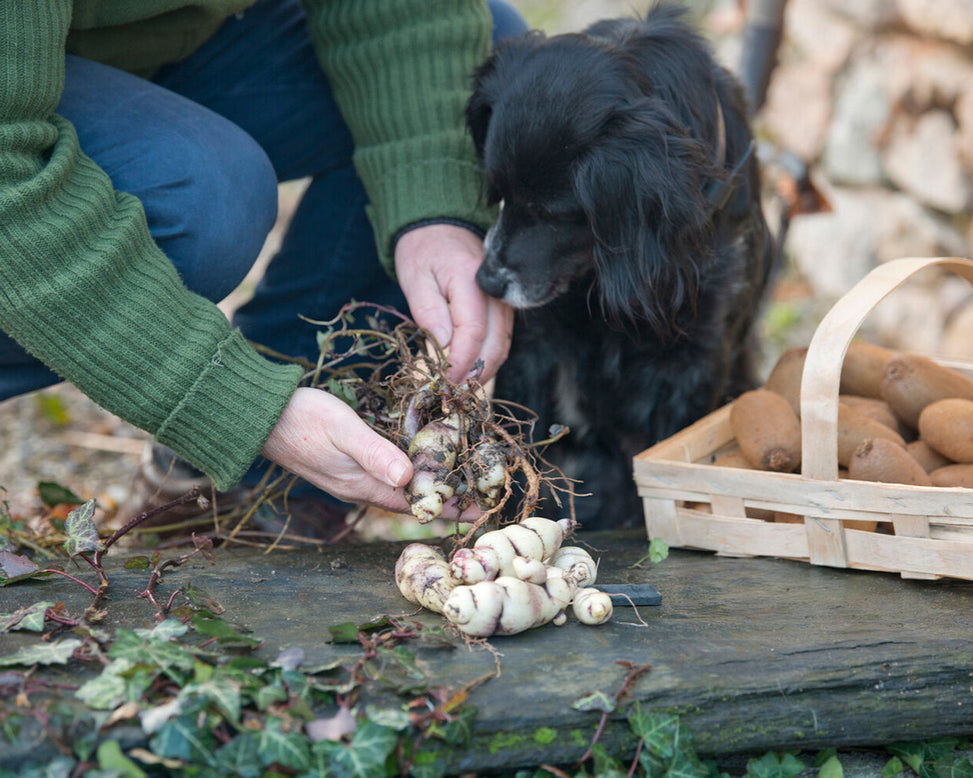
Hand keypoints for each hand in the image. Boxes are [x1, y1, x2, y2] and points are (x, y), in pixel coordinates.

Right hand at [261, 387, 484, 520]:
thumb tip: (408, 478)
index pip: (418, 503)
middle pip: (413, 500)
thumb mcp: (344, 431)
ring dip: (428, 488)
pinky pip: (385, 476)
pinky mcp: (344, 466)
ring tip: (457, 482)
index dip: (451, 506)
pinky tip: (416, 464)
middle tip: (479, 495)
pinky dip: (408, 474)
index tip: (481, 509)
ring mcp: (351, 479)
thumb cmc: (303, 419)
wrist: (262, 418)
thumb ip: (375, 454)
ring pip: (399, 489)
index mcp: (365, 485)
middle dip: (446, 500)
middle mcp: (361, 488)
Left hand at [395, 223, 512, 382]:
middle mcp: (496, 294)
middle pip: (496, 345)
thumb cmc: (423, 251)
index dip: (460, 363)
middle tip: (450, 397)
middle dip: (474, 376)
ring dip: (482, 373)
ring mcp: (503, 303)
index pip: (473, 332)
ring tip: (457, 391)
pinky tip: (466, 374)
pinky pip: (500, 341)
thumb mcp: (415, 277)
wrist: (441, 227)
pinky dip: (486, 361)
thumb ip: (429, 312)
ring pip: (502, 347)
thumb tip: (444, 348)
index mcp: (472, 281)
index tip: (442, 382)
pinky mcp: (503, 311)